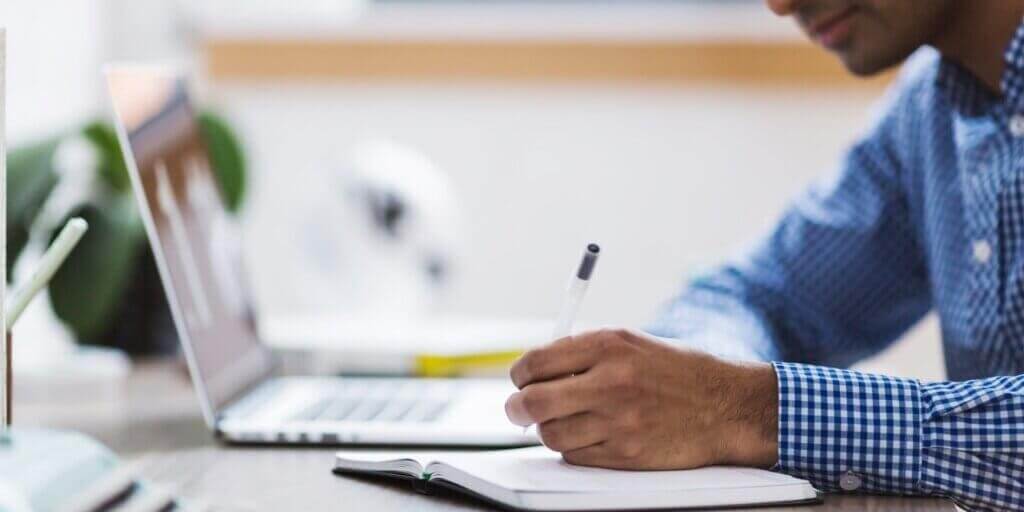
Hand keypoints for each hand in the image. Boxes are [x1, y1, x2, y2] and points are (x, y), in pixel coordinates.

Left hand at [505, 328, 778, 469]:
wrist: (726, 406)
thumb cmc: (677, 372)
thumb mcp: (631, 343)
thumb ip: (583, 352)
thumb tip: (534, 370)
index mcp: (608, 345)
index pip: (536, 362)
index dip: (520, 375)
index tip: (521, 380)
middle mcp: (610, 381)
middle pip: (533, 402)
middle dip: (517, 408)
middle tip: (519, 409)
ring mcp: (618, 421)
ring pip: (550, 434)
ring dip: (548, 429)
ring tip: (563, 420)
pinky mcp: (626, 454)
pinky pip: (575, 455)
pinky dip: (573, 448)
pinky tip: (589, 434)